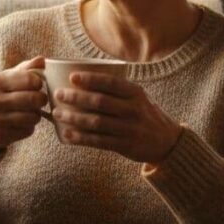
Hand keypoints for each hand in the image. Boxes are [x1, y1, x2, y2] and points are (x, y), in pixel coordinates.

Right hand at [0, 56, 47, 152]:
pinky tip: (21, 124)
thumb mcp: (6, 79)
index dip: (39, 83)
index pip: (29, 79)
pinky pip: (27, 131)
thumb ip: (25, 69)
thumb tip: (42, 60)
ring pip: (33, 117)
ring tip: (30, 113)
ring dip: (36, 115)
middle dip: (41, 100)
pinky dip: (29, 128)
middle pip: (33, 99)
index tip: (38, 86)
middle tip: (39, 100)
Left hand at [52, 71, 181, 163]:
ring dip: (74, 117)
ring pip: (96, 122)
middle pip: (100, 102)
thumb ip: (116, 89)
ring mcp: (130, 128)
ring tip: (57, 113)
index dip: (90, 79)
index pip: (111, 82)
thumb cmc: (142, 113)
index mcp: (135, 93)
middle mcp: (134, 109)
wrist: (166, 141)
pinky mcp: (125, 146)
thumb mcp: (137, 97)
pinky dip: (81, 138)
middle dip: (76, 97)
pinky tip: (67, 134)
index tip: (71, 77)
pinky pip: (99, 141)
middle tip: (58, 94)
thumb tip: (80, 78)